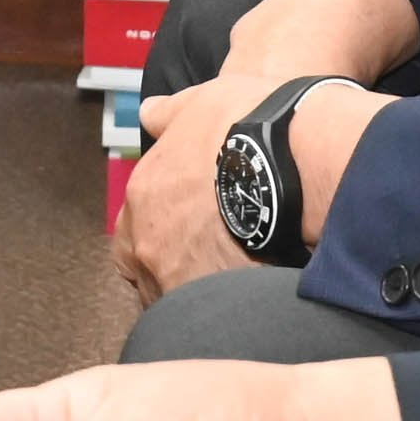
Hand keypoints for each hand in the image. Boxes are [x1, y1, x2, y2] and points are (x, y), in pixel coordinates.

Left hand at [118, 69, 256, 302]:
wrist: (288, 159)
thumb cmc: (244, 126)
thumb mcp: (197, 104)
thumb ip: (166, 116)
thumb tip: (149, 113)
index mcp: (141, 198)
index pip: (131, 235)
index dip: (159, 236)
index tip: (183, 234)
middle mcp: (148, 243)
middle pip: (150, 273)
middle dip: (175, 269)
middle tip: (210, 259)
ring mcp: (176, 277)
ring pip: (178, 297)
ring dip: (198, 291)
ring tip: (233, 280)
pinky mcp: (212, 303)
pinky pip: (213, 316)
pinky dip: (226, 309)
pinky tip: (249, 292)